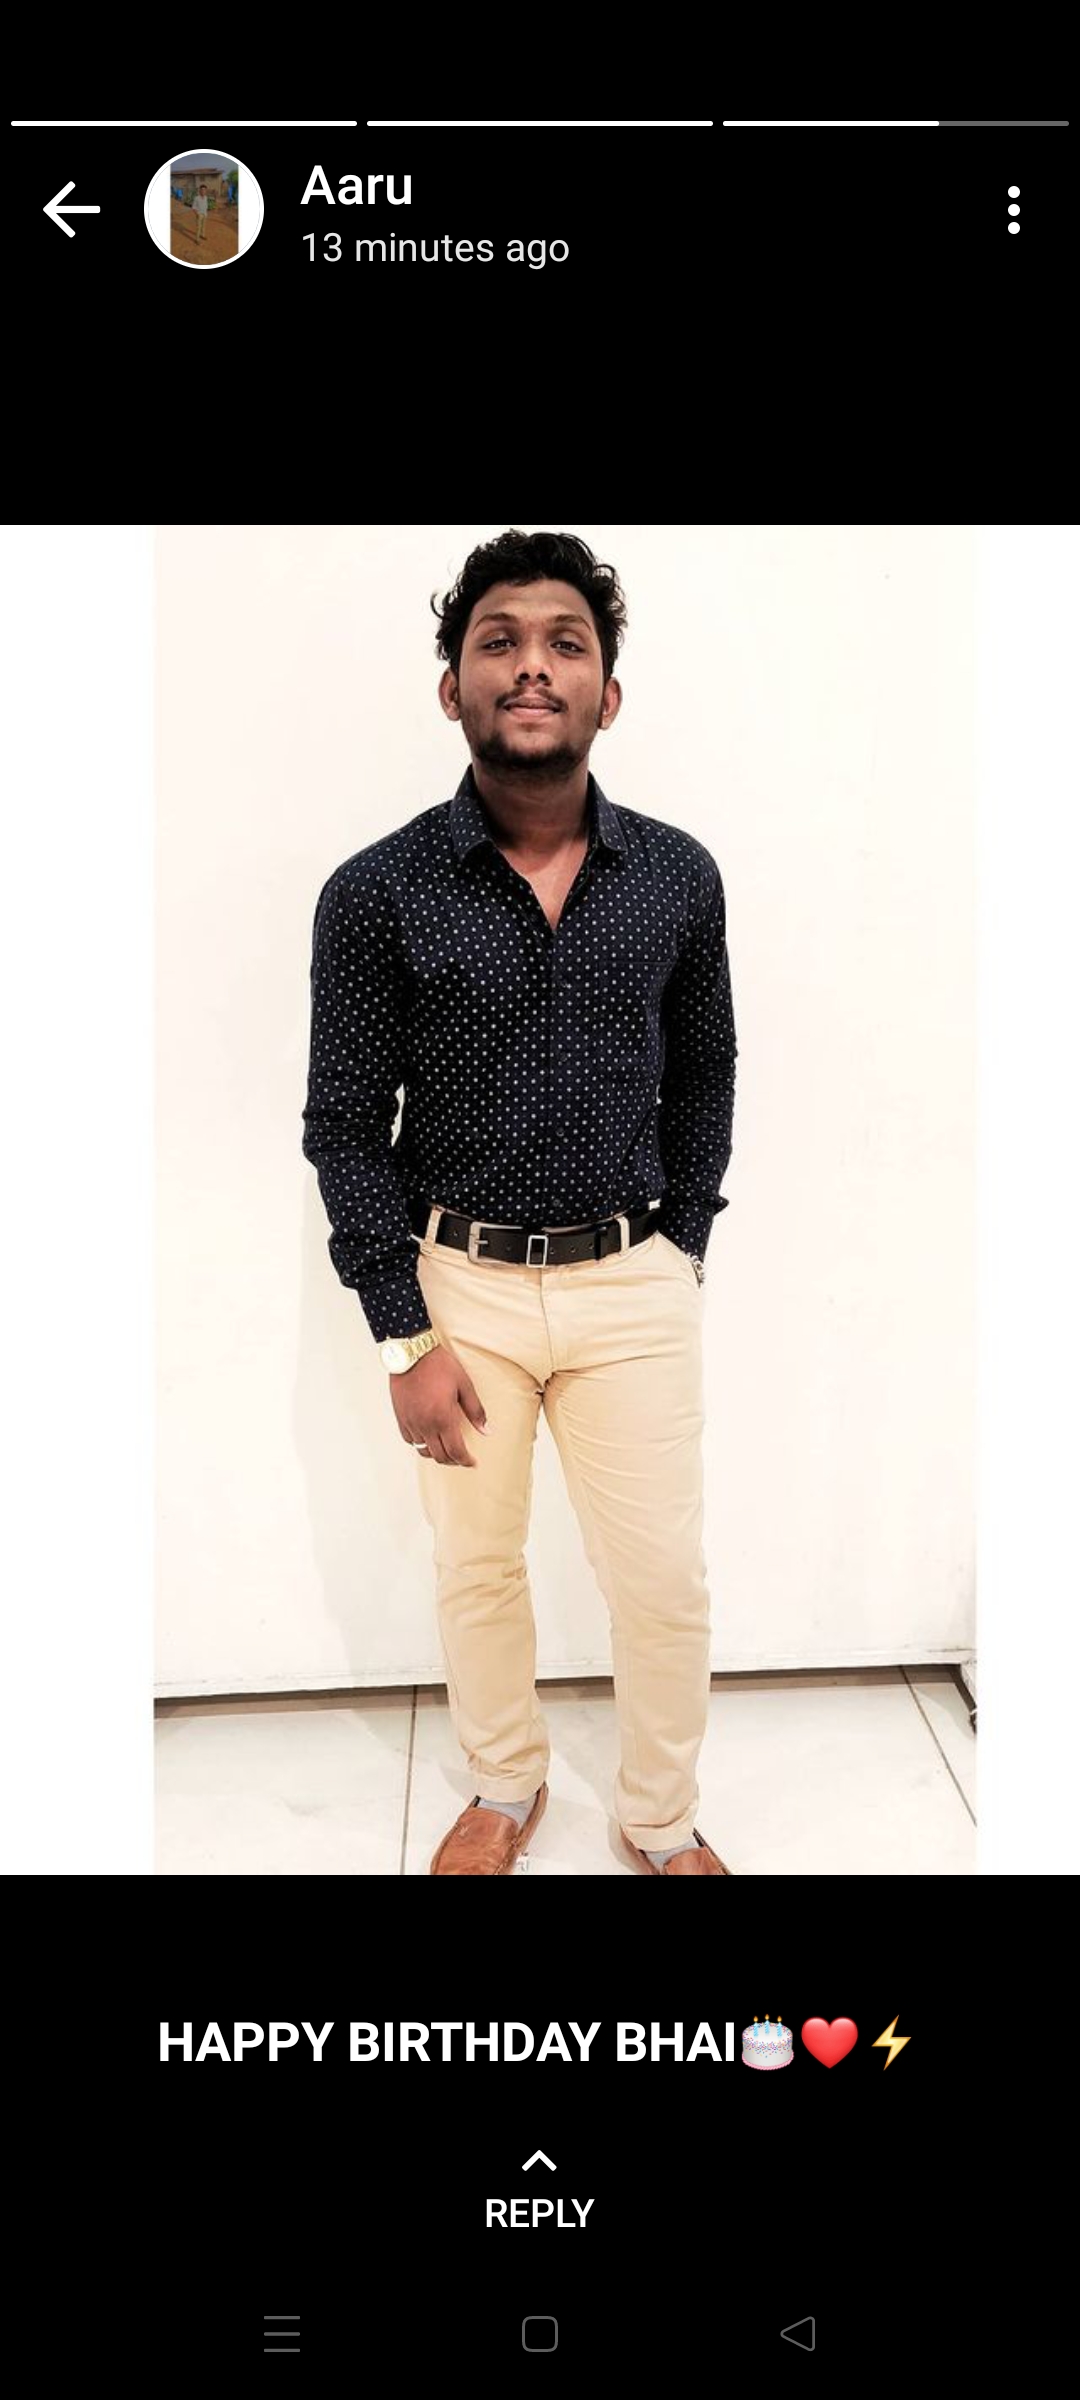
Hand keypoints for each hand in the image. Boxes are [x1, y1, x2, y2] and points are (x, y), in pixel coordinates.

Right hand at [390, 1343, 487, 1467]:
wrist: (412, 1353)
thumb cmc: (439, 1365)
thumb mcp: (464, 1385)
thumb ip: (476, 1411)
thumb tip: (486, 1430)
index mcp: (443, 1417)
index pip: (455, 1451)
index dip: (465, 1461)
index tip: (472, 1462)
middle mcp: (425, 1424)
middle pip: (439, 1456)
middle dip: (453, 1461)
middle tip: (462, 1458)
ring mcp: (411, 1422)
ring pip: (423, 1450)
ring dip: (436, 1454)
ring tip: (446, 1449)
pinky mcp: (400, 1417)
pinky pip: (409, 1440)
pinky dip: (420, 1443)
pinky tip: (428, 1437)